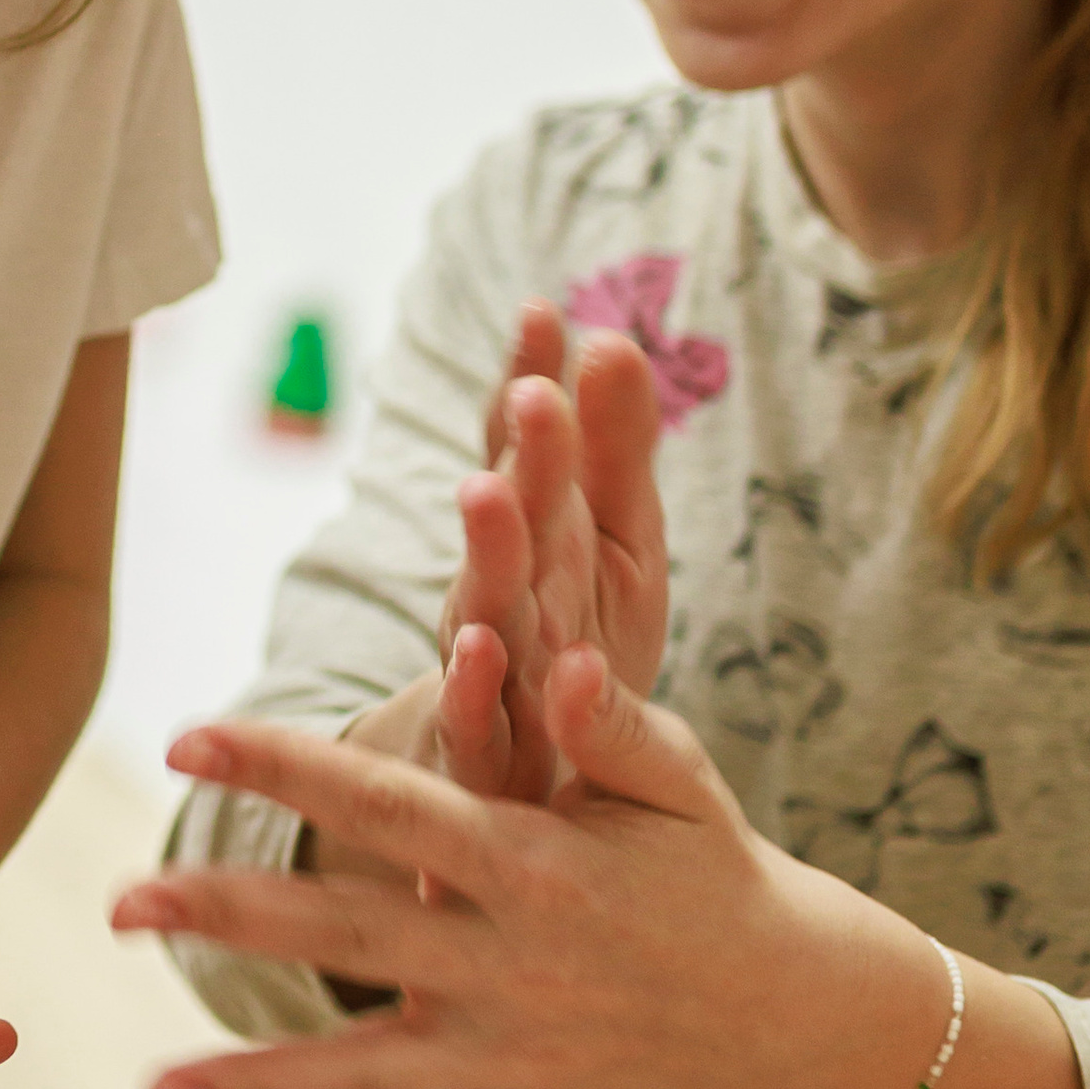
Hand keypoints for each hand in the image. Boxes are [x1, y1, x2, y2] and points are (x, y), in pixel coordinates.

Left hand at [117, 645, 809, 1088]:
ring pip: (361, 1078)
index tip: (186, 737)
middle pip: (347, 944)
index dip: (285, 769)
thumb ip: (610, 724)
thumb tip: (556, 658)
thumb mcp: (680, 780)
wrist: (787, 1009)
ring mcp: (512, 1056)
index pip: (389, 807)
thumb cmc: (713, 865)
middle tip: (119, 905)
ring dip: (249, 1081)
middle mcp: (515, 969)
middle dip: (226, 922)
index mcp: (540, 867)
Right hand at [433, 310, 667, 803]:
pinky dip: (471, 686)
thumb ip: (618, 448)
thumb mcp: (618, 539)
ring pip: (485, 602)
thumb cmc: (579, 640)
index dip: (530, 378)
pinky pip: (474, 718)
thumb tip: (612, 337)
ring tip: (489, 491)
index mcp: (534, 529)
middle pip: (513, 514)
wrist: (533, 777)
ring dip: (486, 549)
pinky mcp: (482, 749)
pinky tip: (481, 649)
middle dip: (522, 453)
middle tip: (533, 393)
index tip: (544, 311)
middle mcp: (499, 585)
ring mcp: (486, 664)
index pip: (525, 443)